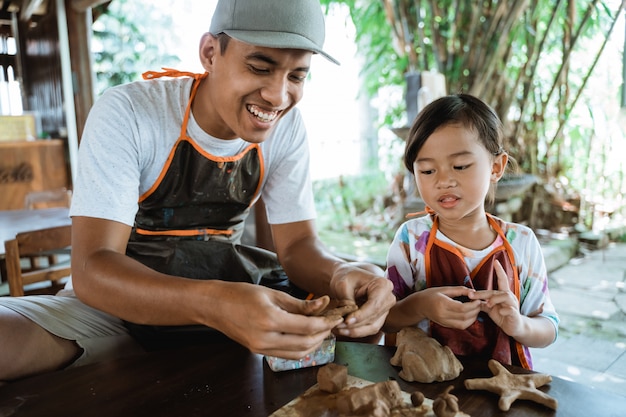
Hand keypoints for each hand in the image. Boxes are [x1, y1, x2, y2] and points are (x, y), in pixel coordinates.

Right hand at [211, 283, 342, 358]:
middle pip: (305, 343)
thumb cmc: (241, 294)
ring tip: (321, 330)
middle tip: (331, 323)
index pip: (307, 327)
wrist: (215, 305)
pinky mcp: (258, 352)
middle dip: (323, 334)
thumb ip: (299, 304)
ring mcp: (261, 348)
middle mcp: (265, 338)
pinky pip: (286, 355)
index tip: (336, 316)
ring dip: (314, 344)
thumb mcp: (273, 293)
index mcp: (269, 319)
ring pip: (298, 354)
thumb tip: (323, 304)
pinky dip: (300, 348)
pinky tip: (306, 336)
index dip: (325, 323)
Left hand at [328, 262, 395, 337]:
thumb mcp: (343, 285)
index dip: (361, 315)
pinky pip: (370, 328)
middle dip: (355, 324)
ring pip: (372, 326)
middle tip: (337, 326)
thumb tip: (349, 319)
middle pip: (374, 317)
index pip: (374, 305)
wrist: (348, 278)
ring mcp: (385, 309)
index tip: (346, 321)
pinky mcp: (380, 317)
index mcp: (383, 285)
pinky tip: (344, 330)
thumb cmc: (346, 277)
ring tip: (339, 329)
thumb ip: (347, 301)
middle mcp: (388, 298)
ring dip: (355, 330)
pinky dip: (357, 331)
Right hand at [416, 286, 481, 328]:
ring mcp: (444, 322)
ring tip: (475, 309)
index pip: (462, 308)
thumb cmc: (430, 295)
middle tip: (479, 303)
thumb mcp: (444, 289)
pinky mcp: (445, 325)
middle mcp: (443, 315)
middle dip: (475, 311)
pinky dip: (468, 321)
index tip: (478, 299)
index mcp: (442, 304)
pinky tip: (470, 314)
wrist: (419, 305)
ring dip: (473, 317)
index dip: (473, 305)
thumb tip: (473, 291)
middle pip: (464, 317)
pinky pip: (460, 326)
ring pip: (464, 324)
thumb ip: (459, 290)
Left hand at [468, 260, 523, 336]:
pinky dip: (505, 310)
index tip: (495, 261)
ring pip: (505, 296)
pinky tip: (500, 312)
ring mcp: (513, 305)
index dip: (499, 270)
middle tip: (471, 295)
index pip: (502, 280)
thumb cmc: (503, 316)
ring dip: (494, 299)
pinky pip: (510, 309)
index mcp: (503, 294)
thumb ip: (482, 302)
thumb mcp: (491, 308)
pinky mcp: (514, 314)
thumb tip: (471, 298)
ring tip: (488, 304)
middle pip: (496, 291)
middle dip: (483, 293)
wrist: (515, 328)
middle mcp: (509, 297)